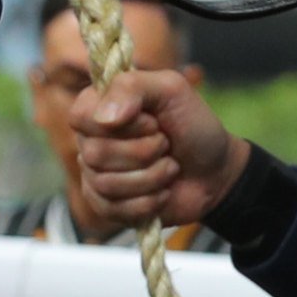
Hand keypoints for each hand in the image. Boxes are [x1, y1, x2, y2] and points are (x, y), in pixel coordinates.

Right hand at [73, 68, 247, 229]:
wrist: (216, 171)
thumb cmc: (193, 125)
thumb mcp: (171, 90)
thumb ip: (133, 87)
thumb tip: (104, 117)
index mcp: (99, 106)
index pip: (80, 116)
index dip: (121, 124)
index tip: (152, 121)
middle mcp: (90, 140)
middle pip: (95, 154)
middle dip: (146, 151)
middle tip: (166, 144)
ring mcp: (95, 175)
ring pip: (106, 184)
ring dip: (152, 176)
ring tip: (170, 167)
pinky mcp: (106, 205)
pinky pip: (114, 209)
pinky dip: (150, 201)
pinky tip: (164, 191)